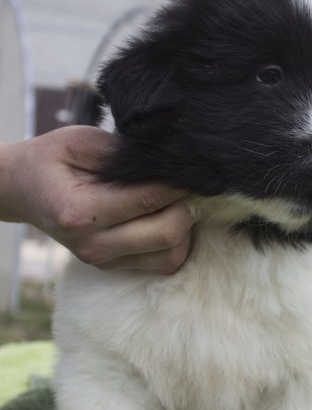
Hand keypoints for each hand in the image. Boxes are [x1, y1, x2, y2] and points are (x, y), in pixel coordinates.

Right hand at [0, 126, 192, 273]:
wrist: (21, 190)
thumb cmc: (51, 159)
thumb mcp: (80, 141)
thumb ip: (124, 154)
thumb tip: (170, 162)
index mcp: (81, 212)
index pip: (150, 198)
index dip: (179, 182)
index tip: (192, 167)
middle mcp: (94, 245)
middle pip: (168, 234)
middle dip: (186, 206)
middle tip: (184, 184)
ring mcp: (103, 261)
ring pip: (171, 255)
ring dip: (184, 228)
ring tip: (174, 201)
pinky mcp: (113, 267)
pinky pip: (162, 263)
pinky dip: (174, 242)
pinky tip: (165, 217)